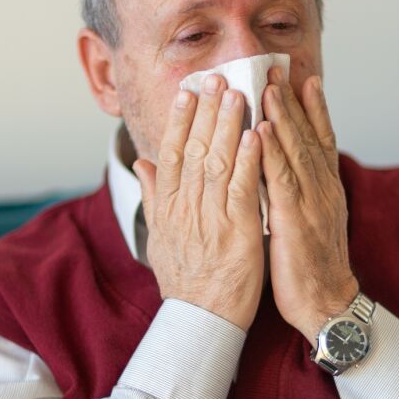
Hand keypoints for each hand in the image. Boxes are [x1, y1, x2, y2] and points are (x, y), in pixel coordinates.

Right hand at [133, 75, 264, 330]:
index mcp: (168, 207)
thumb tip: (141, 164)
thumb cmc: (185, 282)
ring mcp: (210, 217)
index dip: (178, 120)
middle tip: (216, 77)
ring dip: (227, 125)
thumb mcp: (160, 237)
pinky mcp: (236, 231)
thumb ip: (154, 197)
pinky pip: (242, 188)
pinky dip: (248, 160)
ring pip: (216, 161)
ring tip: (237, 93)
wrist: (200, 320)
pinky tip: (257, 134)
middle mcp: (185, 207)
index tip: (187, 92)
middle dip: (205, 111)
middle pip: (192, 149)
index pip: (171, 154)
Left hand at [259, 68, 359, 343]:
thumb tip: (287, 173)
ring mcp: (311, 203)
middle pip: (308, 136)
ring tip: (268, 86)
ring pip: (295, 150)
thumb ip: (301, 194)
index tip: (305, 79)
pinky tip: (260, 130)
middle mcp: (323, 190)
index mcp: (326, 191)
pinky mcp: (294, 220)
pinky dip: (272, 152)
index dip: (314, 109)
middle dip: (292, 100)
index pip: (322, 141)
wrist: (327, 304)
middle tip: (277, 67)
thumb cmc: (313, 268)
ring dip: (281, 116)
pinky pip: (281, 179)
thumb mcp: (312, 223)